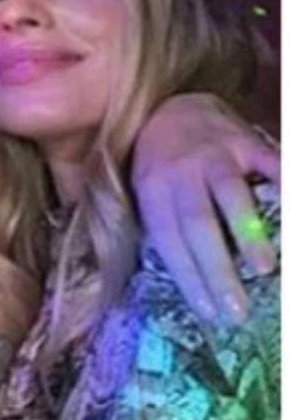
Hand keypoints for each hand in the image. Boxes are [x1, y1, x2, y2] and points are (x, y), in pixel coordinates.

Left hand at [132, 93, 278, 323]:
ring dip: (248, 234)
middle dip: (217, 269)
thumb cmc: (158, 164)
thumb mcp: (144, 193)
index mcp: (152, 192)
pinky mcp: (245, 140)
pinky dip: (282, 186)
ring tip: (265, 270)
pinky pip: (269, 164)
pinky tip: (287, 214)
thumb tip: (179, 279)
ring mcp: (215, 154)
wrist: (171, 108)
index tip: (208, 311)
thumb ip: (160, 227)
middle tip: (236, 309)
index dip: (188, 276)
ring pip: (231, 196)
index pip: (169, 240)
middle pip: (197, 225)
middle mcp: (180, 172)